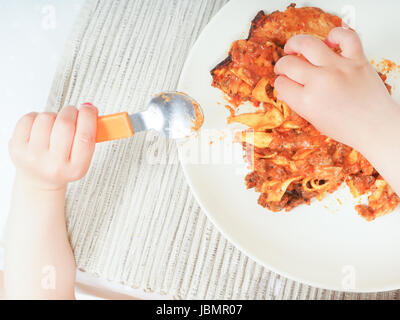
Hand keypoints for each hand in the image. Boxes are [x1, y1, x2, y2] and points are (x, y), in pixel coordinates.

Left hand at [9, 104, 97, 190]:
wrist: (40, 179)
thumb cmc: (62, 165)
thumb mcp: (83, 157)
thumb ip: (90, 135)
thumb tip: (89, 109)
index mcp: (75, 168)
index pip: (85, 137)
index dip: (88, 117)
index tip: (89, 108)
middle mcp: (54, 165)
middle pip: (65, 123)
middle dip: (71, 112)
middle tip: (72, 114)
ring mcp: (33, 157)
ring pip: (47, 117)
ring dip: (53, 116)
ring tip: (54, 127)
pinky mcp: (17, 148)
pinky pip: (29, 118)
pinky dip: (36, 118)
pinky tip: (40, 129)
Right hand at [273, 27, 399, 153]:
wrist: (376, 127)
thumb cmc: (348, 127)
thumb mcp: (314, 120)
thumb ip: (298, 103)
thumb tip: (285, 90)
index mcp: (306, 101)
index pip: (281, 84)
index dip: (279, 83)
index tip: (283, 83)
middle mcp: (320, 82)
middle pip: (288, 64)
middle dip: (281, 66)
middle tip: (284, 67)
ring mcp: (339, 68)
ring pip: (308, 44)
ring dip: (295, 44)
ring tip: (293, 47)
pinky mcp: (357, 59)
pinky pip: (345, 36)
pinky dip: (335, 34)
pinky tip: (328, 41)